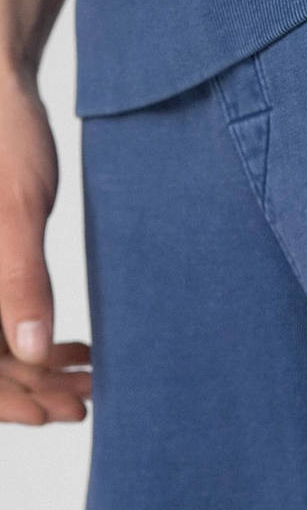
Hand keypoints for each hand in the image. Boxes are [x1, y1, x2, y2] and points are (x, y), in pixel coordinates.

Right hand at [0, 70, 89, 423]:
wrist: (4, 94)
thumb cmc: (3, 140)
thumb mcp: (15, 211)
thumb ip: (18, 279)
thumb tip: (29, 350)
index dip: (6, 400)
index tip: (55, 414)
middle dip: (30, 389)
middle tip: (87, 402)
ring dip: (40, 368)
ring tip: (94, 382)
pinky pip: (5, 315)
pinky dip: (38, 336)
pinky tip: (81, 347)